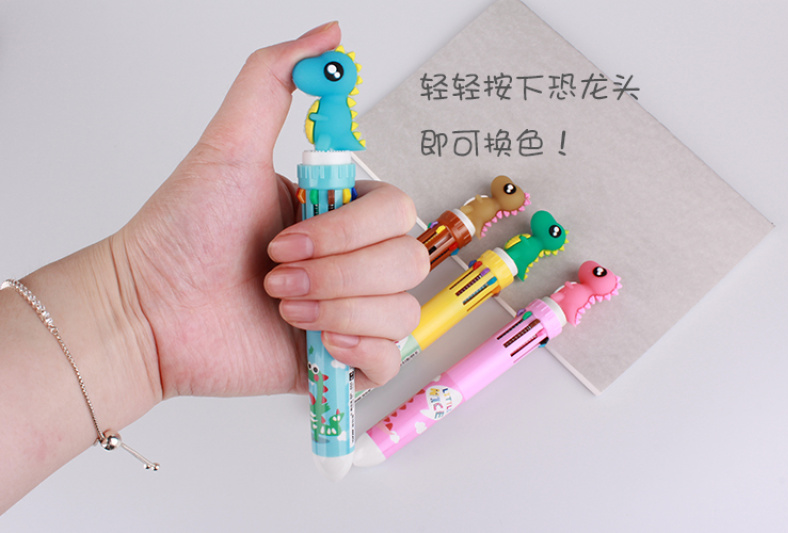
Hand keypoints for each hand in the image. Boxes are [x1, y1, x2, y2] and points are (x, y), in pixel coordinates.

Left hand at [115, 22, 427, 397]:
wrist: (147, 312)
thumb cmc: (179, 234)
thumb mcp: (228, 145)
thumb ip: (273, 82)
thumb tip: (327, 36)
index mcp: (337, 212)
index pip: (396, 211)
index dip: (348, 229)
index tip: (282, 237)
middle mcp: (349, 260)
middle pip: (407, 260)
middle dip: (338, 272)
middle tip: (275, 274)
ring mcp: (348, 310)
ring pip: (402, 310)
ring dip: (337, 309)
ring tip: (281, 305)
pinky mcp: (340, 361)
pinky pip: (391, 361)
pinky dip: (359, 351)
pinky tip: (317, 343)